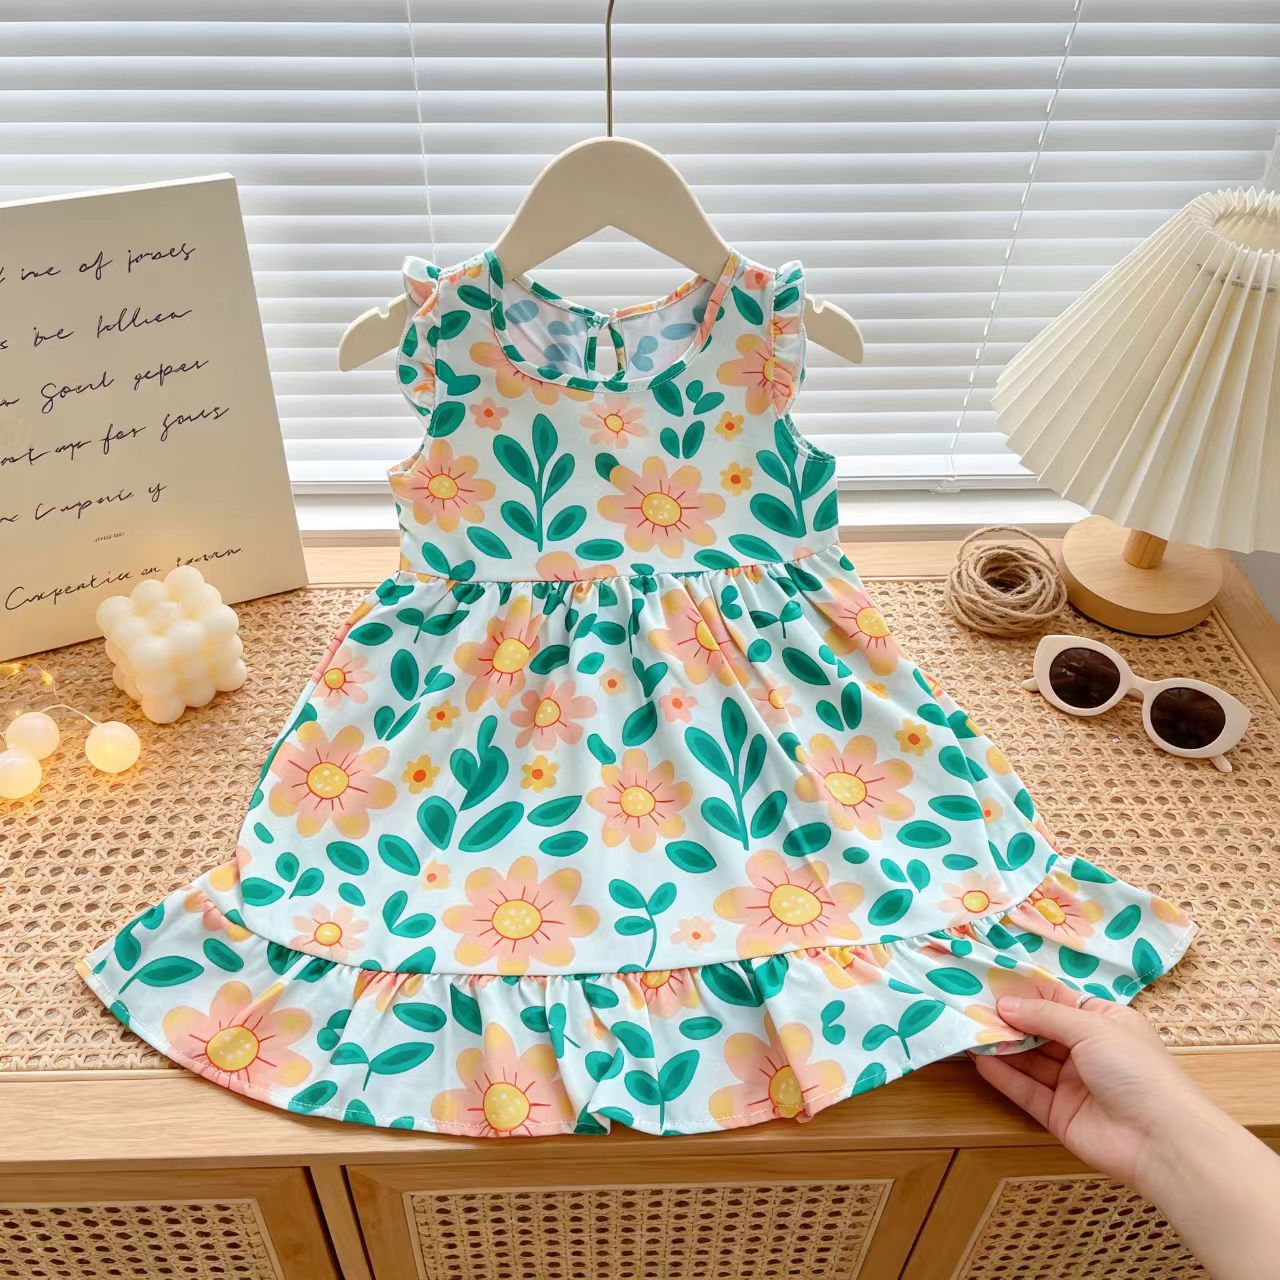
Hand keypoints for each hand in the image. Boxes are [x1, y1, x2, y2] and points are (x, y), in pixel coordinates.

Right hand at [970, 986, 1210, 1196]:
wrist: (1161, 1141)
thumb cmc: (1135, 1069)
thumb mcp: (1092, 1027)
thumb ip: (1045, 1015)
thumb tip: (1004, 1004)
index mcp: (1106, 1024)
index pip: (1060, 1002)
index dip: (1028, 994)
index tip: (991, 982)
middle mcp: (1088, 1052)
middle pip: (1041, 1031)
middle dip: (1009, 1019)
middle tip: (970, 1003)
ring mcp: (1073, 1085)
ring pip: (1030, 1060)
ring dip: (1001, 1045)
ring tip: (967, 1027)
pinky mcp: (1059, 1115)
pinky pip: (1026, 1091)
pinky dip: (1004, 1075)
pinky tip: (980, 1059)